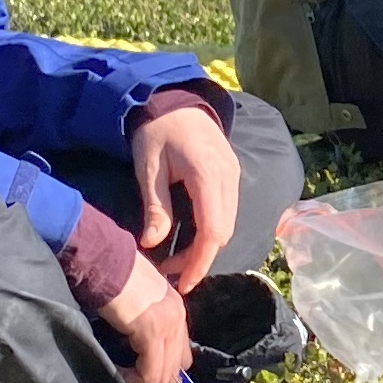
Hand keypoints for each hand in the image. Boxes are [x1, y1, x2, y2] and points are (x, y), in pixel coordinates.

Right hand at [97, 253, 192, 382]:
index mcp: (176, 309)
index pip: (180, 355)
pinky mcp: (152, 331)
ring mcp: (168, 324)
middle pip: (176, 369)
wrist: (102, 258)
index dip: (158, 369)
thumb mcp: (138, 301)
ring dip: (140, 382)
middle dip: (151, 380)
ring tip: (120, 374)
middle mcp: (178, 317)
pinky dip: (132, 379)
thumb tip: (138, 350)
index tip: (134, 371)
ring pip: (164, 376)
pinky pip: (149, 372)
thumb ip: (146, 322)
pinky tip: (117, 371)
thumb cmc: (111, 275)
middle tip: (127, 378)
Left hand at [128, 100, 238, 293]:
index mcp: (207, 174)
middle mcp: (228, 176)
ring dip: (206, 247)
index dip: (199, 262)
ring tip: (178, 260)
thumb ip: (155, 207)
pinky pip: (227, 211)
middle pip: (224, 232)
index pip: (212, 230)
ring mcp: (233, 175)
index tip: (183, 284)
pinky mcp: (231, 174)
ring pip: (228, 224)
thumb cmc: (156, 131)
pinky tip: (191, 238)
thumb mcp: (148, 168)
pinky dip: (212, 231)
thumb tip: (152, 244)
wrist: (174, 99)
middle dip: (200, 259)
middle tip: (172, 274)